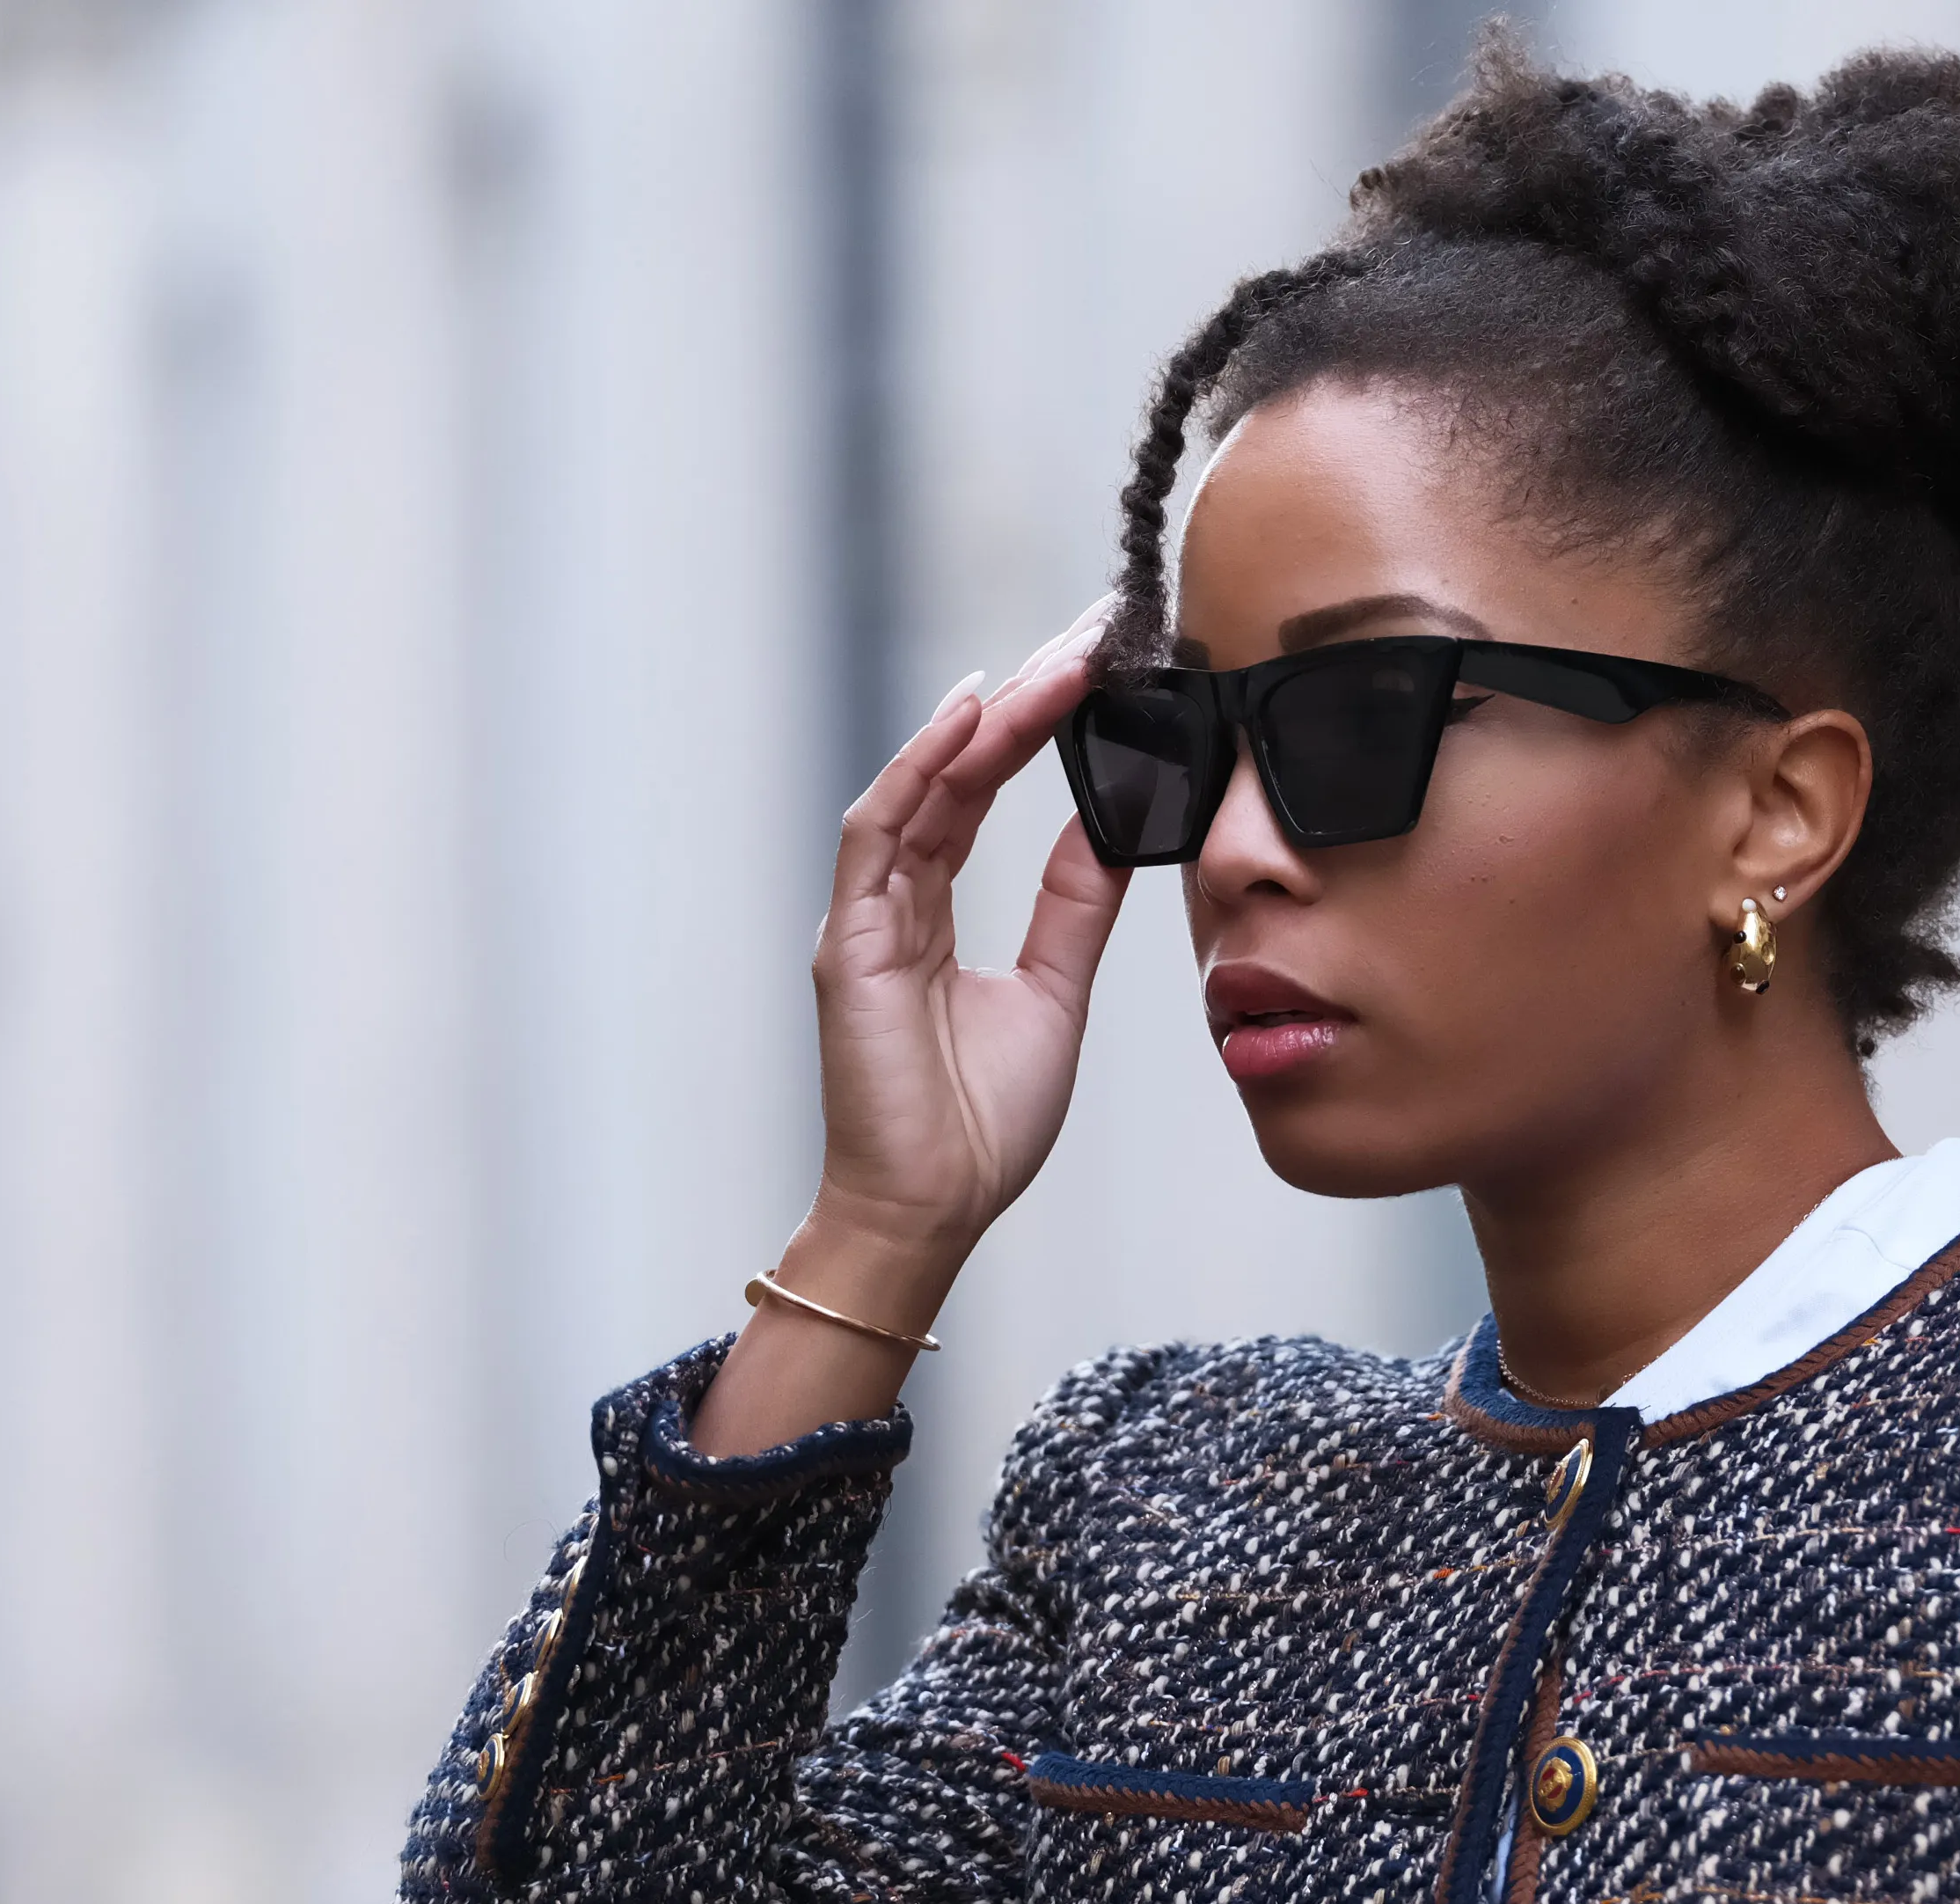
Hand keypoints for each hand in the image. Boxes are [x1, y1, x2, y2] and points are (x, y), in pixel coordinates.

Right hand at [813, 626, 1126, 1270]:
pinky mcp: (848, 944)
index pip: (979, 794)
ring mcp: (863, 917)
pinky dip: (920, 770)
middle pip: (953, 773)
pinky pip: (878, 833)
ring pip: (921, 786)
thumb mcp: (1055, 992)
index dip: (1033, 728)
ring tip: (1055, 662)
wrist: (932, 1212)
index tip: (1095, 671)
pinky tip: (971, 718)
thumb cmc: (980, 1126)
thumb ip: (1073, 904)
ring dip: (987, 720)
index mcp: (932, 914)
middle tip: (1088, 635)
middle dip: (1020, 699)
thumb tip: (1111, 823)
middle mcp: (892, 901)